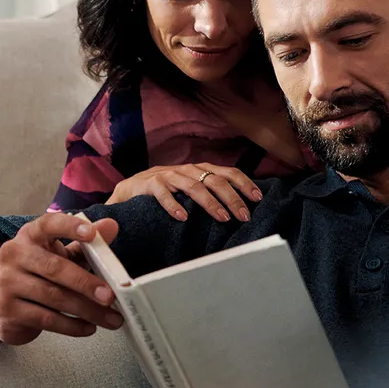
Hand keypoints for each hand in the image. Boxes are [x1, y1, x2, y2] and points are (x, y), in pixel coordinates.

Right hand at [0, 213, 123, 344]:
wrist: (2, 306)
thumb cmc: (39, 275)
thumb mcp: (62, 256)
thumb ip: (85, 245)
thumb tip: (111, 226)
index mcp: (30, 235)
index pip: (49, 224)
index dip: (70, 227)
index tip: (92, 234)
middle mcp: (14, 254)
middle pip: (54, 267)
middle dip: (86, 283)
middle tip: (110, 296)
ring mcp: (7, 282)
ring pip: (53, 297)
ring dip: (86, 310)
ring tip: (110, 319)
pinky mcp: (8, 309)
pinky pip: (46, 319)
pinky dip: (72, 325)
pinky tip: (88, 328)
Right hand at [106, 163, 261, 222]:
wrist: (130, 188)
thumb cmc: (167, 191)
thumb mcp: (191, 188)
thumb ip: (210, 193)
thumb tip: (239, 208)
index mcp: (200, 170)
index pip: (227, 172)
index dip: (244, 183)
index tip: (258, 198)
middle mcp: (187, 170)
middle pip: (215, 180)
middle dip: (232, 198)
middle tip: (243, 216)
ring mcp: (168, 176)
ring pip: (194, 186)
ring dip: (210, 203)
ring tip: (222, 218)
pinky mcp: (150, 184)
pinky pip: (164, 194)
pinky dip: (174, 205)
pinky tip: (183, 218)